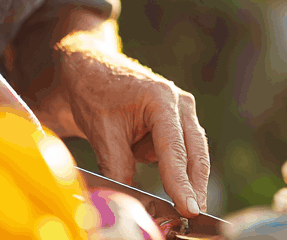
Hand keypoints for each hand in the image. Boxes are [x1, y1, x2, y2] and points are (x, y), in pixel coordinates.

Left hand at [37, 32, 209, 217]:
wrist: (90, 70)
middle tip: (195, 216)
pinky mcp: (177, 121)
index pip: (175, 150)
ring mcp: (181, 111)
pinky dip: (172, 168)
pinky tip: (161, 177)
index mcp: (162, 100)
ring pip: (191, 153)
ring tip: (181, 206)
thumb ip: (119, 167)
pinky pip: (179, 151)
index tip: (189, 209)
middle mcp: (179, 103)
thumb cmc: (95, 95)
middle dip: (195, 187)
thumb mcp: (103, 134)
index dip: (182, 184)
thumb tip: (131, 201)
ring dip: (186, 179)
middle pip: (195, 153)